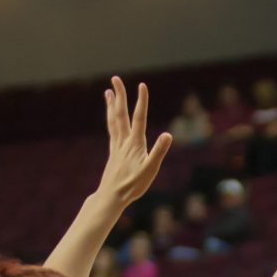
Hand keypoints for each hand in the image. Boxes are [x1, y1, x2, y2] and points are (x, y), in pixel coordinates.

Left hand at [93, 77, 171, 207]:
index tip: (142, 85)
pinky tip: (111, 117)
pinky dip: (111, 119)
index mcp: (134, 144)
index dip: (141, 101)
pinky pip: (111, 130)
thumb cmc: (133, 186)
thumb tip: (168, 134)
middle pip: (121, 114)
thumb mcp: (150, 170)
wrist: (111, 197)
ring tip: (108, 92)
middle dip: (120, 95)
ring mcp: (117, 146)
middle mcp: (123, 142)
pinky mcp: (113, 153)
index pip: (139, 118)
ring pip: (113, 120)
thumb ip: (158, 152)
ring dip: (111, 105)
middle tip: (115, 78)